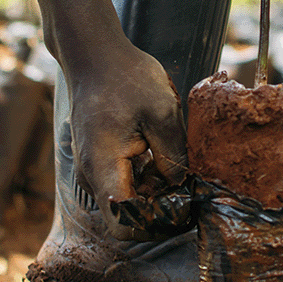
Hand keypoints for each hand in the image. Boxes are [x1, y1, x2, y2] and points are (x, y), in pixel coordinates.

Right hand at [67, 40, 184, 239]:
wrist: (95, 55)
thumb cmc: (126, 77)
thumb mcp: (162, 112)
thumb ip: (173, 156)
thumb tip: (182, 189)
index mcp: (102, 167)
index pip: (124, 223)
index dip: (156, 226)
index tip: (185, 210)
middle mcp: (91, 175)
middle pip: (126, 217)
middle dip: (160, 210)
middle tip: (191, 190)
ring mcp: (93, 169)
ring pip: (126, 201)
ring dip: (154, 194)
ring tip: (181, 170)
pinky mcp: (99, 161)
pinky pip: (123, 183)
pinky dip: (146, 179)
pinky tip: (165, 158)